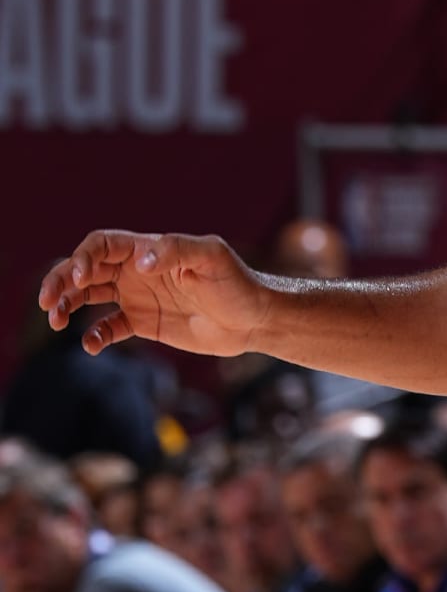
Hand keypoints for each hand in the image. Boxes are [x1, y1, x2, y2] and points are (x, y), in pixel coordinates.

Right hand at [39, 231, 275, 358]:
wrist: (254, 319)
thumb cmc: (237, 282)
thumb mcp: (211, 258)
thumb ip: (175, 251)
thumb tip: (138, 261)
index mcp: (147, 250)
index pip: (102, 245)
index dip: (84, 257)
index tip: (78, 277)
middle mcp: (136, 271)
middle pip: (86, 269)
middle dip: (61, 281)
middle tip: (47, 302)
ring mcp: (137, 297)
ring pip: (89, 297)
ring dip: (67, 305)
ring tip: (55, 320)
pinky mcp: (144, 323)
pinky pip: (109, 328)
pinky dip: (95, 336)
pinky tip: (92, 346)